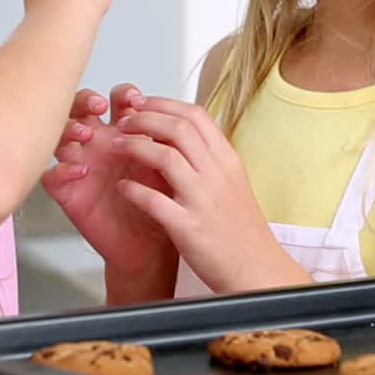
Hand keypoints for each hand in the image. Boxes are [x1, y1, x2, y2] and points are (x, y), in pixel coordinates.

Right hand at [42, 84, 176, 278]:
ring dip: (69, 128)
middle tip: (100, 105)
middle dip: (87, 99)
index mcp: (127, 134)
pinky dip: (61, 169)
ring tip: (87, 134)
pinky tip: (80, 171)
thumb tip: (180, 116)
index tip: (137, 99)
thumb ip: (170, 144)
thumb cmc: (163, 205)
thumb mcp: (173, 169)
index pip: (118, 101)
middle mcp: (101, 145)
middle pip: (81, 108)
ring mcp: (82, 166)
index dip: (124, 94)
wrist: (153, 248)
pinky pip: (52, 176)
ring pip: (60, 136)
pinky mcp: (70, 193)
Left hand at [113, 97, 310, 292]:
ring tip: (117, 146)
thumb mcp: (234, 183)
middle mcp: (217, 174)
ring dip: (134, 147)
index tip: (143, 104)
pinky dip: (133, 190)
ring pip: (165, 157)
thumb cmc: (242, 230)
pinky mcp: (189, 228)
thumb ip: (211, 158)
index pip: (196, 115)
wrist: (257, 270)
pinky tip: (122, 187)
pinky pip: (154, 201)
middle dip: (144, 119)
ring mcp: (203, 200)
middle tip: (124, 122)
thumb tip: (185, 134)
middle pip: (177, 129)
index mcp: (228, 160)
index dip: (164, 104)